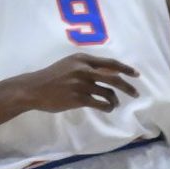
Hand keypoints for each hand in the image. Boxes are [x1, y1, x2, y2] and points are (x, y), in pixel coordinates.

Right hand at [20, 54, 140, 113]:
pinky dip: (107, 107)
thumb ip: (86, 66)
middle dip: (127, 86)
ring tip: (114, 104)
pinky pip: (100, 103)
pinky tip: (107, 108)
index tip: (135, 74)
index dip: (125, 68)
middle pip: (113, 78)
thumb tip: (108, 73)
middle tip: (136, 94)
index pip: (110, 63)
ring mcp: (81, 84)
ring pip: (107, 93)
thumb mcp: (68, 65)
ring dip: (114, 100)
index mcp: (82, 59)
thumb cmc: (50, 77)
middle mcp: (83, 70)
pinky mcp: (78, 98)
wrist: (33, 89)